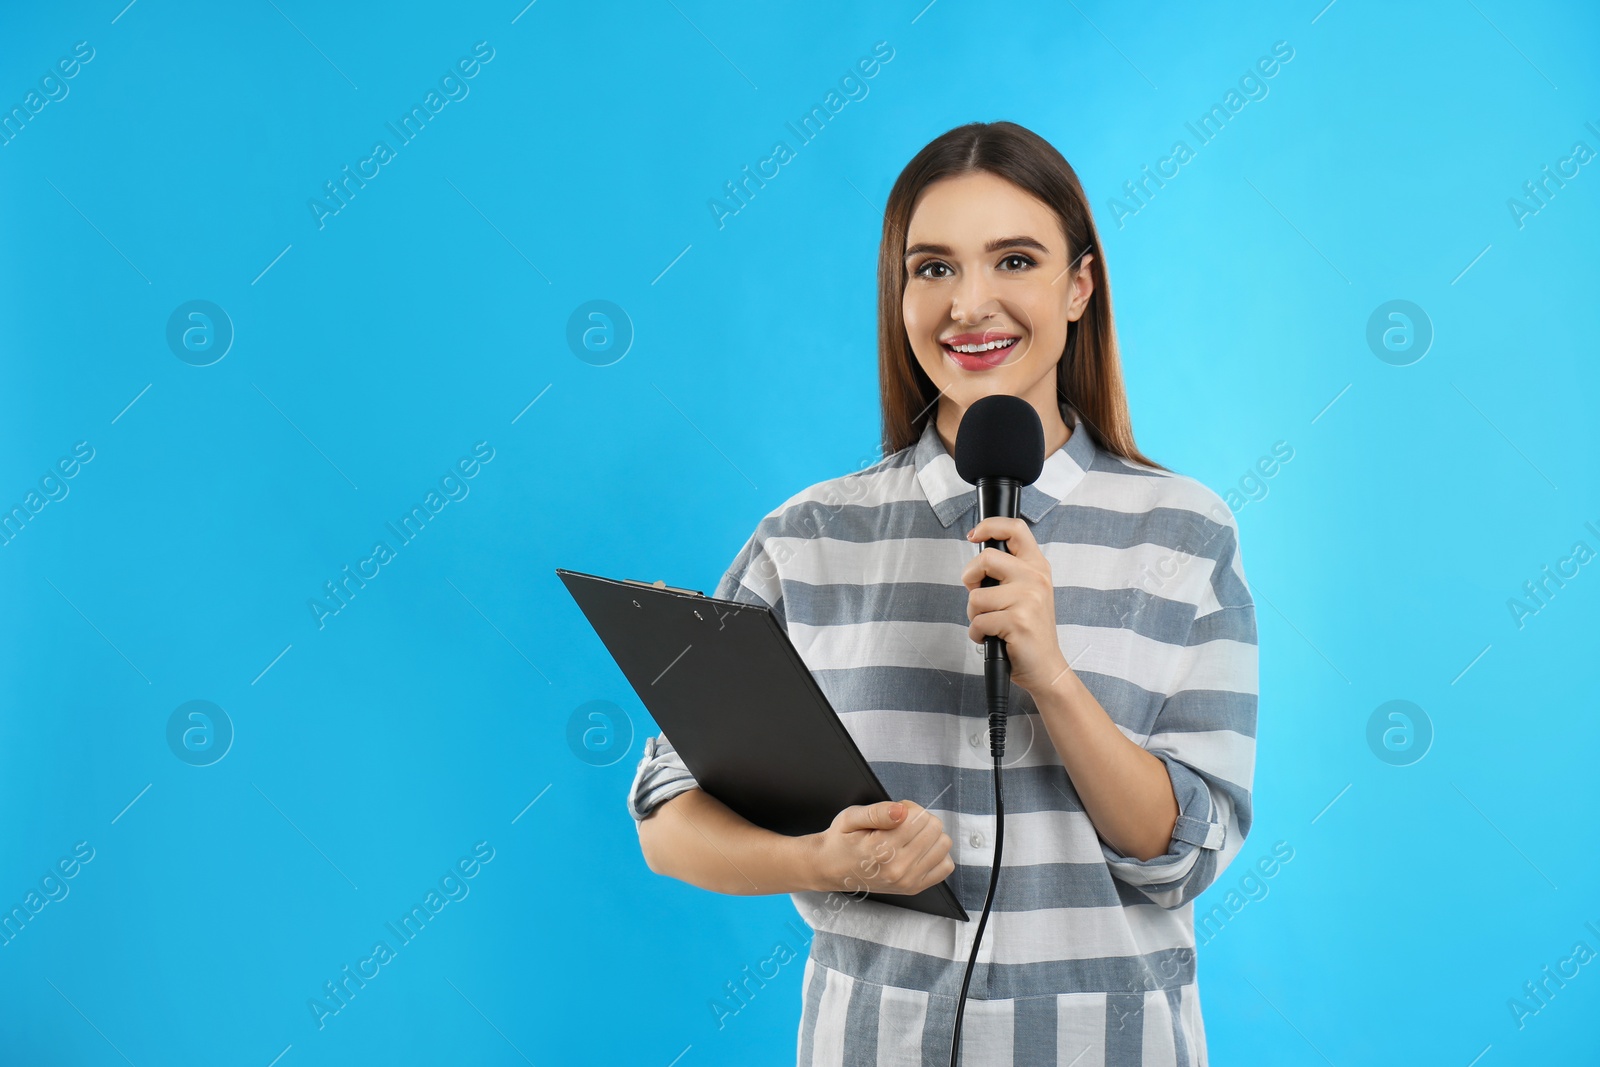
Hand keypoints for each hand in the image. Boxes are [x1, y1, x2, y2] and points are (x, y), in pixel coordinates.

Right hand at [809, 799, 953, 896]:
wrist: (831, 869)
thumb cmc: (842, 840)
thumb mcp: (850, 817)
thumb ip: (877, 811)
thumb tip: (902, 810)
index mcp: (881, 848)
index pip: (919, 817)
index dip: (908, 808)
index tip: (894, 813)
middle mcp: (897, 868)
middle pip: (934, 828)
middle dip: (920, 819)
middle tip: (901, 824)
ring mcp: (907, 880)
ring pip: (943, 845)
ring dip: (930, 835)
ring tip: (909, 837)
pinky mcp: (914, 888)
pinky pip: (945, 866)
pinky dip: (936, 854)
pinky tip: (919, 850)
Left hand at [961, 516, 1072, 695]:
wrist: (1046, 668)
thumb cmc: (1030, 632)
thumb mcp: (1027, 594)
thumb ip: (1007, 575)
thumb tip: (975, 565)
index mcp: (1037, 567)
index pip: (1016, 529)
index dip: (990, 526)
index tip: (974, 534)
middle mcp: (1035, 579)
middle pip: (986, 558)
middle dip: (969, 578)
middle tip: (977, 595)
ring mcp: (1028, 599)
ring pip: (976, 597)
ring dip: (974, 615)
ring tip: (991, 625)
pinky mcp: (1018, 622)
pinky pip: (978, 622)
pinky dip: (977, 634)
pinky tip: (992, 639)